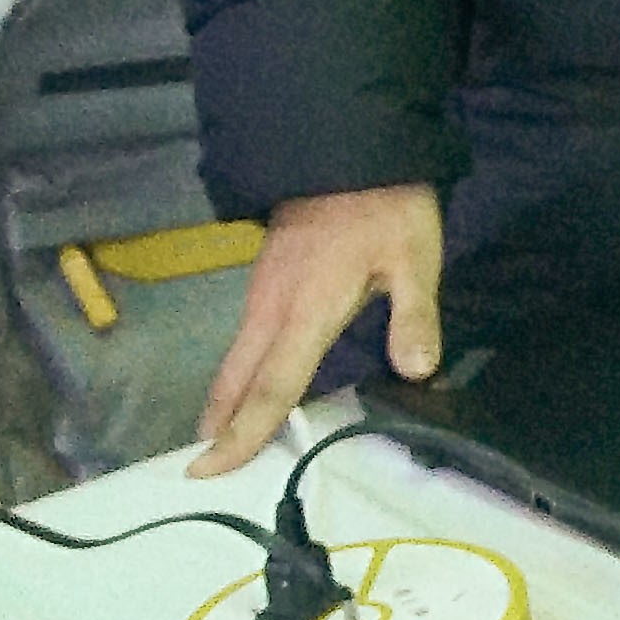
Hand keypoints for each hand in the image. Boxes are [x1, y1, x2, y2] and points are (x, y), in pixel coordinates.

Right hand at [190, 184, 441, 477]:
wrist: (347, 149)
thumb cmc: (385, 206)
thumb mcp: (416, 257)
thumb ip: (416, 315)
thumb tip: (419, 370)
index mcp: (307, 311)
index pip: (270, 386)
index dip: (242, 432)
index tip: (210, 469)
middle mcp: (272, 309)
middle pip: (238, 380)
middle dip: (219, 427)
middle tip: (200, 470)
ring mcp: (262, 293)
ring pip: (235, 359)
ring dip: (224, 401)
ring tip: (217, 441)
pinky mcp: (265, 280)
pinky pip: (244, 339)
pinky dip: (237, 372)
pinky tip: (245, 387)